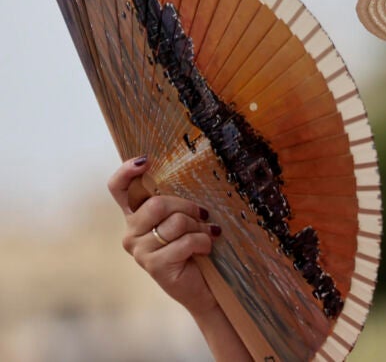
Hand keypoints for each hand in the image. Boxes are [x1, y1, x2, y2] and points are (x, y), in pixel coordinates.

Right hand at [109, 155, 220, 315]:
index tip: (146, 161)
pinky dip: (203, 242)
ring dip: (199, 228)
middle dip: (188, 208)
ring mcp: (140, 250)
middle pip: (157, 204)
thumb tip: (183, 172)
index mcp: (136, 216)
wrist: (204, 287)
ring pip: (175, 222)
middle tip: (203, 218)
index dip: (127, 172)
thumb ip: (176, 202)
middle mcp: (131, 232)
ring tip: (205, 236)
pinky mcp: (154, 266)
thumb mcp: (185, 219)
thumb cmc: (196, 247)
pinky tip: (205, 249)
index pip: (118, 188)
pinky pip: (185, 241)